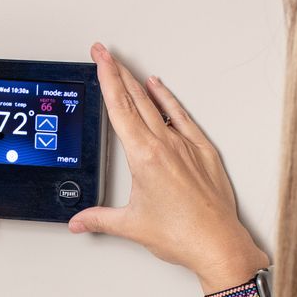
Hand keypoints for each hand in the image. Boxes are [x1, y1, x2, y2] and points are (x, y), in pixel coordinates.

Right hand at [68, 43, 267, 289]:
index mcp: (144, 157)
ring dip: (138, 84)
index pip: (119, 108)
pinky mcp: (203, 152)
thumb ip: (100, 219)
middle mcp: (165, 145)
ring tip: (125, 67)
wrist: (217, 244)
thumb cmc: (181, 235)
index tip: (100, 58)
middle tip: (104, 52)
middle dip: (117, 72)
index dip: (106, 78)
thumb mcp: (131, 226)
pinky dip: (168, 100)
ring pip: (157, 104)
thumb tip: (79, 221)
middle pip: (135, 98)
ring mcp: (185, 146)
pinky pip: (181, 117)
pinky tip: (159, 89)